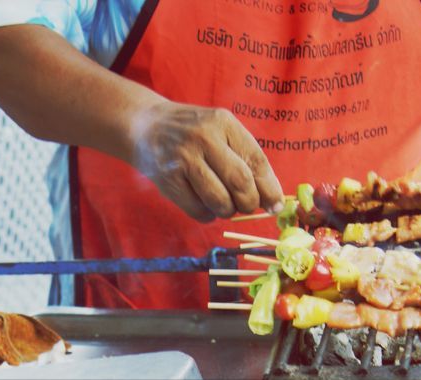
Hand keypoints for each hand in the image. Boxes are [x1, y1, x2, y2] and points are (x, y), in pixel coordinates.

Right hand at [129, 101, 284, 222]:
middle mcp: (204, 138)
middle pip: (240, 182)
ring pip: (220, 201)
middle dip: (250, 202)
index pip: (256, 160)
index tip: (276, 206)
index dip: (270, 188)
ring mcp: (183, 159)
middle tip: (248, 206)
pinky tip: (204, 203)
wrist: (144, 126)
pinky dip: (207, 215)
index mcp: (223, 123)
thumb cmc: (192, 134)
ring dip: (228, 211)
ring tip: (224, 204)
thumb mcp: (219, 131)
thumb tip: (271, 199)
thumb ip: (244, 158)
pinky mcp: (168, 180)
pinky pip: (198, 210)